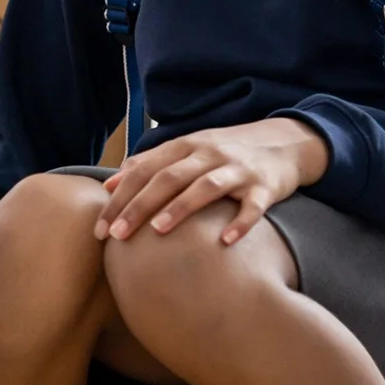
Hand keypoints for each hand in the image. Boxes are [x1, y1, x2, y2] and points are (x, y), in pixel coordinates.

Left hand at [97, 117, 329, 245]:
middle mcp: (209, 154)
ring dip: (181, 207)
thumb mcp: (188, 151)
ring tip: (158, 231)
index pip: (145, 171)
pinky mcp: (265, 186)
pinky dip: (240, 222)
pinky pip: (253, 206)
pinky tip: (225, 241)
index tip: (101, 228)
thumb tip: (111, 182)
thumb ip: (151, 164)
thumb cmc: (226, 155)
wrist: (284, 144)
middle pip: (169, 178)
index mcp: (186, 146)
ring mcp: (238, 169)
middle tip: (117, 236)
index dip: (120, 198)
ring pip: (206, 186)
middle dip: (140, 206)